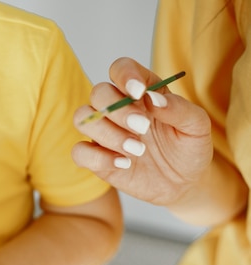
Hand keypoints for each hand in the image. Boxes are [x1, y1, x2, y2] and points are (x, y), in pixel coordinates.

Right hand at [72, 57, 212, 205]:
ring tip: (138, 150)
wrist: (182, 184)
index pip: (121, 69)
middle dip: (118, 110)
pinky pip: (79, 151)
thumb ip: (180, 109)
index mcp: (141, 92)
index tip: (138, 92)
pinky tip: (123, 164)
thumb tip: (153, 99)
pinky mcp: (96, 158)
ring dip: (108, 133)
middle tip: (143, 128)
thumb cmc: (188, 149)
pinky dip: (98, 158)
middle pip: (99, 93)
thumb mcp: (197, 127)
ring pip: (83, 118)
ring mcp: (103, 133)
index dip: (125, 75)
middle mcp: (117, 108)